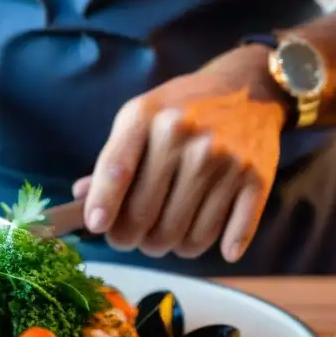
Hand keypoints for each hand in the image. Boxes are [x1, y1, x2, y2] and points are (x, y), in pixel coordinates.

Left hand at [78, 46, 288, 261]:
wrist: (249, 88)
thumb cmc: (183, 109)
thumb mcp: (140, 117)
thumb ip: (112, 159)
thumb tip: (81, 202)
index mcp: (147, 118)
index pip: (116, 171)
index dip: (103, 205)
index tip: (97, 226)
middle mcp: (185, 137)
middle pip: (145, 217)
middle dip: (130, 238)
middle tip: (131, 237)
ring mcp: (223, 159)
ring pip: (184, 237)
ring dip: (172, 247)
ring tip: (169, 233)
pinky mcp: (255, 178)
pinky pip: (228, 236)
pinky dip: (219, 248)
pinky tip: (216, 244)